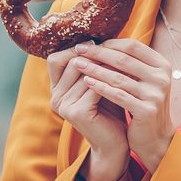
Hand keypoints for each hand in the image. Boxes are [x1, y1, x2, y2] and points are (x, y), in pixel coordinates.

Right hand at [46, 42, 129, 180]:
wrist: (116, 143)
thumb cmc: (112, 110)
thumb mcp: (102, 83)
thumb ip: (98, 65)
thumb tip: (104, 36)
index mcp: (57, 88)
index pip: (56, 58)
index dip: (76, 48)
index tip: (100, 41)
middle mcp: (55, 96)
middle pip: (69, 62)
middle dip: (93, 54)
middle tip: (114, 45)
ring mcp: (63, 105)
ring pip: (83, 72)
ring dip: (105, 64)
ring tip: (124, 57)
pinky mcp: (76, 113)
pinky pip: (93, 86)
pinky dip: (110, 78)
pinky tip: (125, 74)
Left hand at [70, 39, 176, 171]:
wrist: (156, 137)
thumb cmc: (143, 105)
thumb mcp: (143, 81)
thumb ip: (131, 64)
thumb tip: (103, 44)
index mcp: (162, 65)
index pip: (133, 46)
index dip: (110, 43)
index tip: (90, 43)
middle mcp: (162, 77)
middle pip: (124, 59)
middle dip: (98, 53)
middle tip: (79, 49)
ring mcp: (155, 94)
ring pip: (118, 77)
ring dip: (94, 69)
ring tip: (77, 64)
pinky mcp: (146, 110)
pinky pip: (117, 95)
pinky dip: (100, 87)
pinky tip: (86, 82)